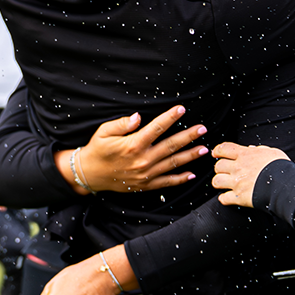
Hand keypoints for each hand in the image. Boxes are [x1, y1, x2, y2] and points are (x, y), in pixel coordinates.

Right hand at [65, 106, 206, 194]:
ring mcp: (146, 174)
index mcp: (133, 144)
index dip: (170, 117)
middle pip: (171, 145)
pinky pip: (167, 182)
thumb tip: (138, 116)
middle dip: (188, 136)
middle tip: (203, 129)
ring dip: (190, 156)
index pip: (156, 127)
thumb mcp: (104, 132)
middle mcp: (142, 159)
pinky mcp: (145, 185)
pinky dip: (180, 179)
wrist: (89, 174)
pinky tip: (192, 174)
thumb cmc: (97, 150)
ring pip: (173, 163)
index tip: (182, 109)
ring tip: (204, 149)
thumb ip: (122, 123)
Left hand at [210, 143, 290, 207]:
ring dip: (218, 182)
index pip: (224, 149)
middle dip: (219, 168)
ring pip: (216, 181)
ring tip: (223, 184)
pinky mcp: (239, 197)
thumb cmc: (280, 167)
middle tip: (224, 170)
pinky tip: (227, 197)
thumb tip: (252, 148)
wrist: (284, 184)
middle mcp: (238, 168)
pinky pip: (223, 199)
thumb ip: (259, 150)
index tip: (216, 153)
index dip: (217, 150)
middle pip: (218, 166)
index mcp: (245, 155)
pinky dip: (224, 199)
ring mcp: (237, 183)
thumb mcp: (271, 152)